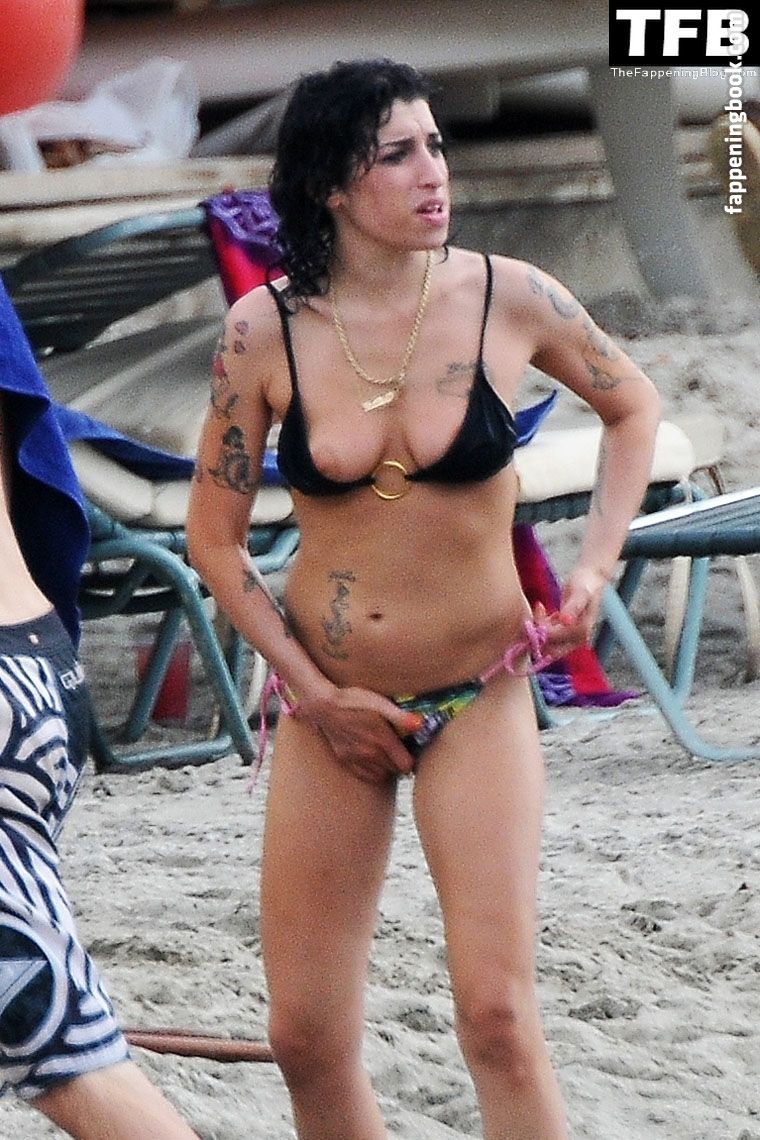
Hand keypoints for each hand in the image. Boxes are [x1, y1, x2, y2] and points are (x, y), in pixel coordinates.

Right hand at [294, 685, 416, 783]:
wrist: (325, 705)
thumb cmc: (354, 701)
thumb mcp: (380, 703)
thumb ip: (401, 717)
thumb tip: (420, 725)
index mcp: (382, 740)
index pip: (406, 765)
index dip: (412, 758)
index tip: (411, 749)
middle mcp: (370, 754)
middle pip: (395, 770)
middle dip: (400, 761)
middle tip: (400, 748)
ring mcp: (357, 759)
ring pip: (382, 774)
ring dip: (387, 767)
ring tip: (387, 752)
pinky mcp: (345, 760)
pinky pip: (365, 775)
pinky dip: (373, 771)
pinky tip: (373, 759)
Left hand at [535, 565, 607, 660]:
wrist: (591, 578)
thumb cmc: (586, 584)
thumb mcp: (580, 593)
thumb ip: (573, 607)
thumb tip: (566, 621)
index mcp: (582, 632)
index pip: (556, 640)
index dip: (543, 628)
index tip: (540, 609)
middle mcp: (577, 639)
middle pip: (551, 650)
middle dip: (539, 634)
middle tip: (539, 612)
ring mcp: (571, 638)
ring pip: (547, 644)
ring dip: (540, 629)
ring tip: (541, 608)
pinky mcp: (564, 633)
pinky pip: (548, 637)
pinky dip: (542, 626)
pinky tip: (543, 610)